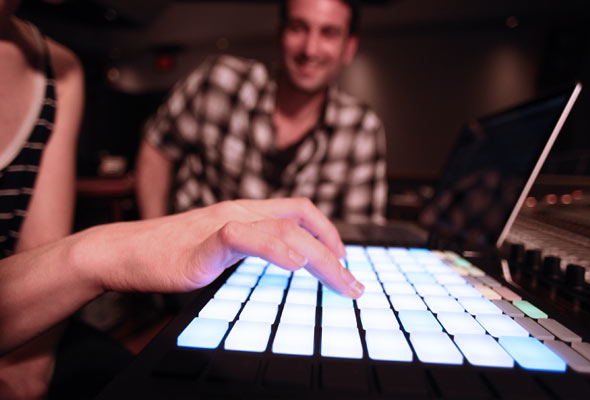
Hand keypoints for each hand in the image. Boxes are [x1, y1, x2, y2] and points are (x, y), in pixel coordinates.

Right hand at [84, 198, 363, 297]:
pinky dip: (273, 248)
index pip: (297, 210)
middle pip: (299, 220)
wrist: (123, 252)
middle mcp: (239, 212)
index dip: (327, 229)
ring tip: (340, 278)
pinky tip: (294, 264)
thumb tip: (282, 262)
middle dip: (333, 251)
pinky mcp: (202, 245)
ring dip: (318, 255)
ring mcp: (221, 224)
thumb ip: (250, 249)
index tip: (343, 258)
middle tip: (353, 282)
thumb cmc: (171, 252)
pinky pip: (242, 237)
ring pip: (282, 228)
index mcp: (245, 212)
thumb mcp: (221, 248)